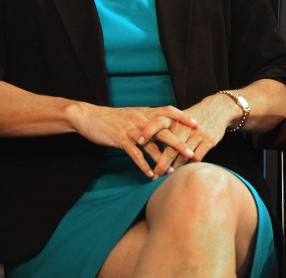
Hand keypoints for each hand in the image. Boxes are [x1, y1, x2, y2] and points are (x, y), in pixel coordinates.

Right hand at [68, 104, 197, 178]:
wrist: (89, 116)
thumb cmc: (113, 118)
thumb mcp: (133, 114)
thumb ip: (148, 120)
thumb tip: (163, 127)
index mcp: (146, 112)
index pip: (169, 111)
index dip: (183, 117)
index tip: (196, 124)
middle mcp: (141, 120)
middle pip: (164, 131)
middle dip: (179, 144)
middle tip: (191, 154)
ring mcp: (131, 130)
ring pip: (151, 145)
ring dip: (162, 160)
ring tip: (171, 171)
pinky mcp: (120, 139)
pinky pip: (135, 154)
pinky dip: (143, 165)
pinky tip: (150, 174)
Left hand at [149, 92, 240, 175]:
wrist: (218, 108)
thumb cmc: (193, 117)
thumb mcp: (178, 118)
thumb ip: (164, 130)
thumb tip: (146, 146)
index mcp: (174, 119)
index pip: (157, 123)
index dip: (147, 131)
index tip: (138, 142)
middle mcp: (185, 126)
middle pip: (170, 148)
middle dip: (161, 164)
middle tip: (154, 175)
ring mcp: (197, 134)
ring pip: (183, 156)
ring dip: (175, 167)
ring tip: (168, 175)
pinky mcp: (209, 140)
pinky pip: (196, 157)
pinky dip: (189, 165)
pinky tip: (184, 168)